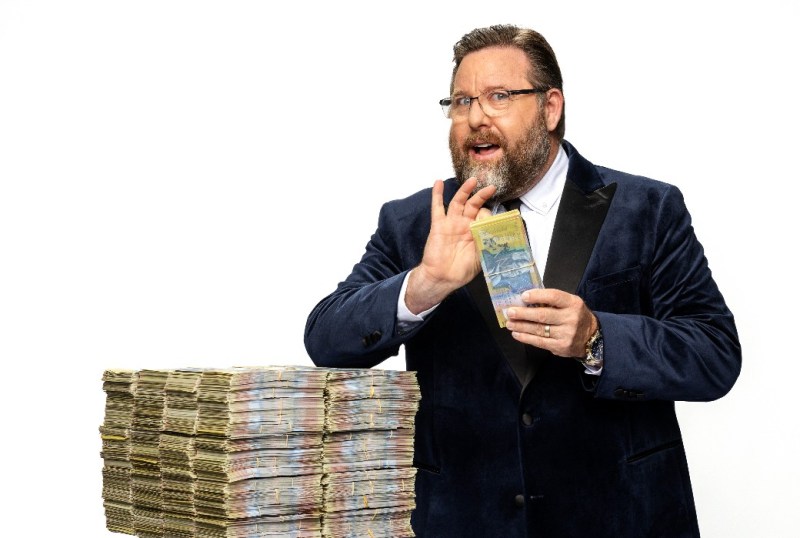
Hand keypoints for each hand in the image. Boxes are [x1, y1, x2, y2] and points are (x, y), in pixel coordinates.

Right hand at [405, 178, 495, 313]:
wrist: (443, 278)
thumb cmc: (462, 270)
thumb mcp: (481, 256)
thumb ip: (487, 241)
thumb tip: (496, 229)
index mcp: (476, 232)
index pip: (485, 216)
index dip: (490, 215)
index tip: (497, 218)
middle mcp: (464, 225)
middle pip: (474, 205)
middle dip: (482, 196)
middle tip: (491, 187)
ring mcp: (451, 223)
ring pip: (459, 202)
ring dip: (465, 190)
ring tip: (472, 181)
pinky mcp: (438, 225)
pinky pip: (437, 207)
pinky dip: (437, 195)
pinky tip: (438, 183)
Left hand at [505, 288, 597, 357]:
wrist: (591, 337)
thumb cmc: (575, 316)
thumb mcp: (570, 304)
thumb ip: (552, 301)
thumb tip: (526, 299)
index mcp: (573, 303)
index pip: (554, 297)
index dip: (537, 296)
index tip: (523, 296)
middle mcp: (571, 318)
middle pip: (543, 315)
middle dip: (523, 314)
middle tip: (510, 312)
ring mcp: (566, 334)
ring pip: (539, 329)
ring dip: (521, 326)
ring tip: (510, 323)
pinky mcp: (560, 346)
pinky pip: (539, 342)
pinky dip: (526, 338)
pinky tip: (516, 334)